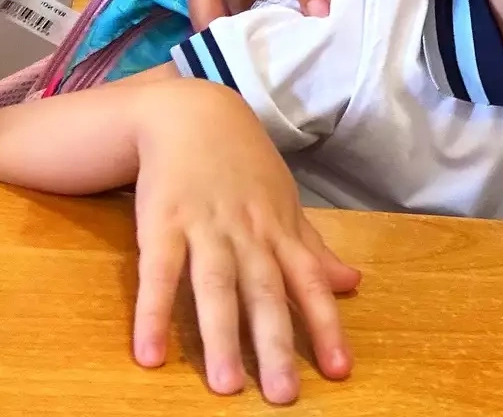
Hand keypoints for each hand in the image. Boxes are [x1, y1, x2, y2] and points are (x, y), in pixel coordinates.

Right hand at [131, 80, 360, 402]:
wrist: (192, 113)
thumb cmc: (242, 167)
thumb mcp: (284, 204)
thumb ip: (313, 249)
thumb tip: (353, 284)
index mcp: (280, 232)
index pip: (309, 285)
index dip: (326, 327)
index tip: (341, 371)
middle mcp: (248, 233)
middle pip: (265, 294)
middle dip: (276, 345)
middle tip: (285, 396)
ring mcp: (205, 228)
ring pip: (217, 288)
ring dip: (221, 337)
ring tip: (227, 386)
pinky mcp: (161, 223)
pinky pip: (158, 274)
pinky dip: (153, 313)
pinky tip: (149, 353)